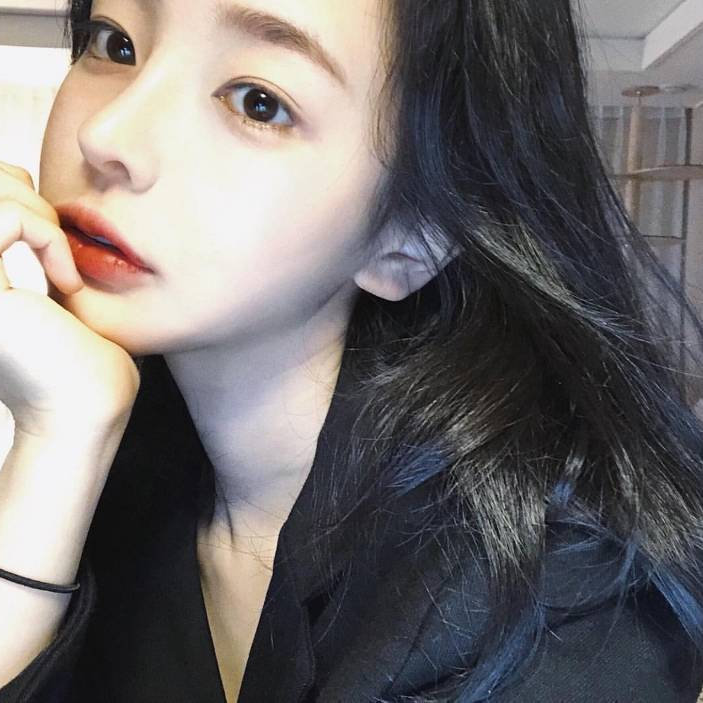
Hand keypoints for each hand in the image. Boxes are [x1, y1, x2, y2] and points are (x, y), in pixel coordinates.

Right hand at [0, 161, 140, 436]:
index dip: (11, 193)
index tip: (53, 249)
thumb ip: (32, 250)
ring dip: (35, 213)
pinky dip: (44, 235)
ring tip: (62, 262)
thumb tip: (24, 187)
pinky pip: (3, 218)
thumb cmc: (79, 360)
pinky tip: (64, 280)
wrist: (86, 411)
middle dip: (19, 192)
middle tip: (57, 242)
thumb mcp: (48, 293)